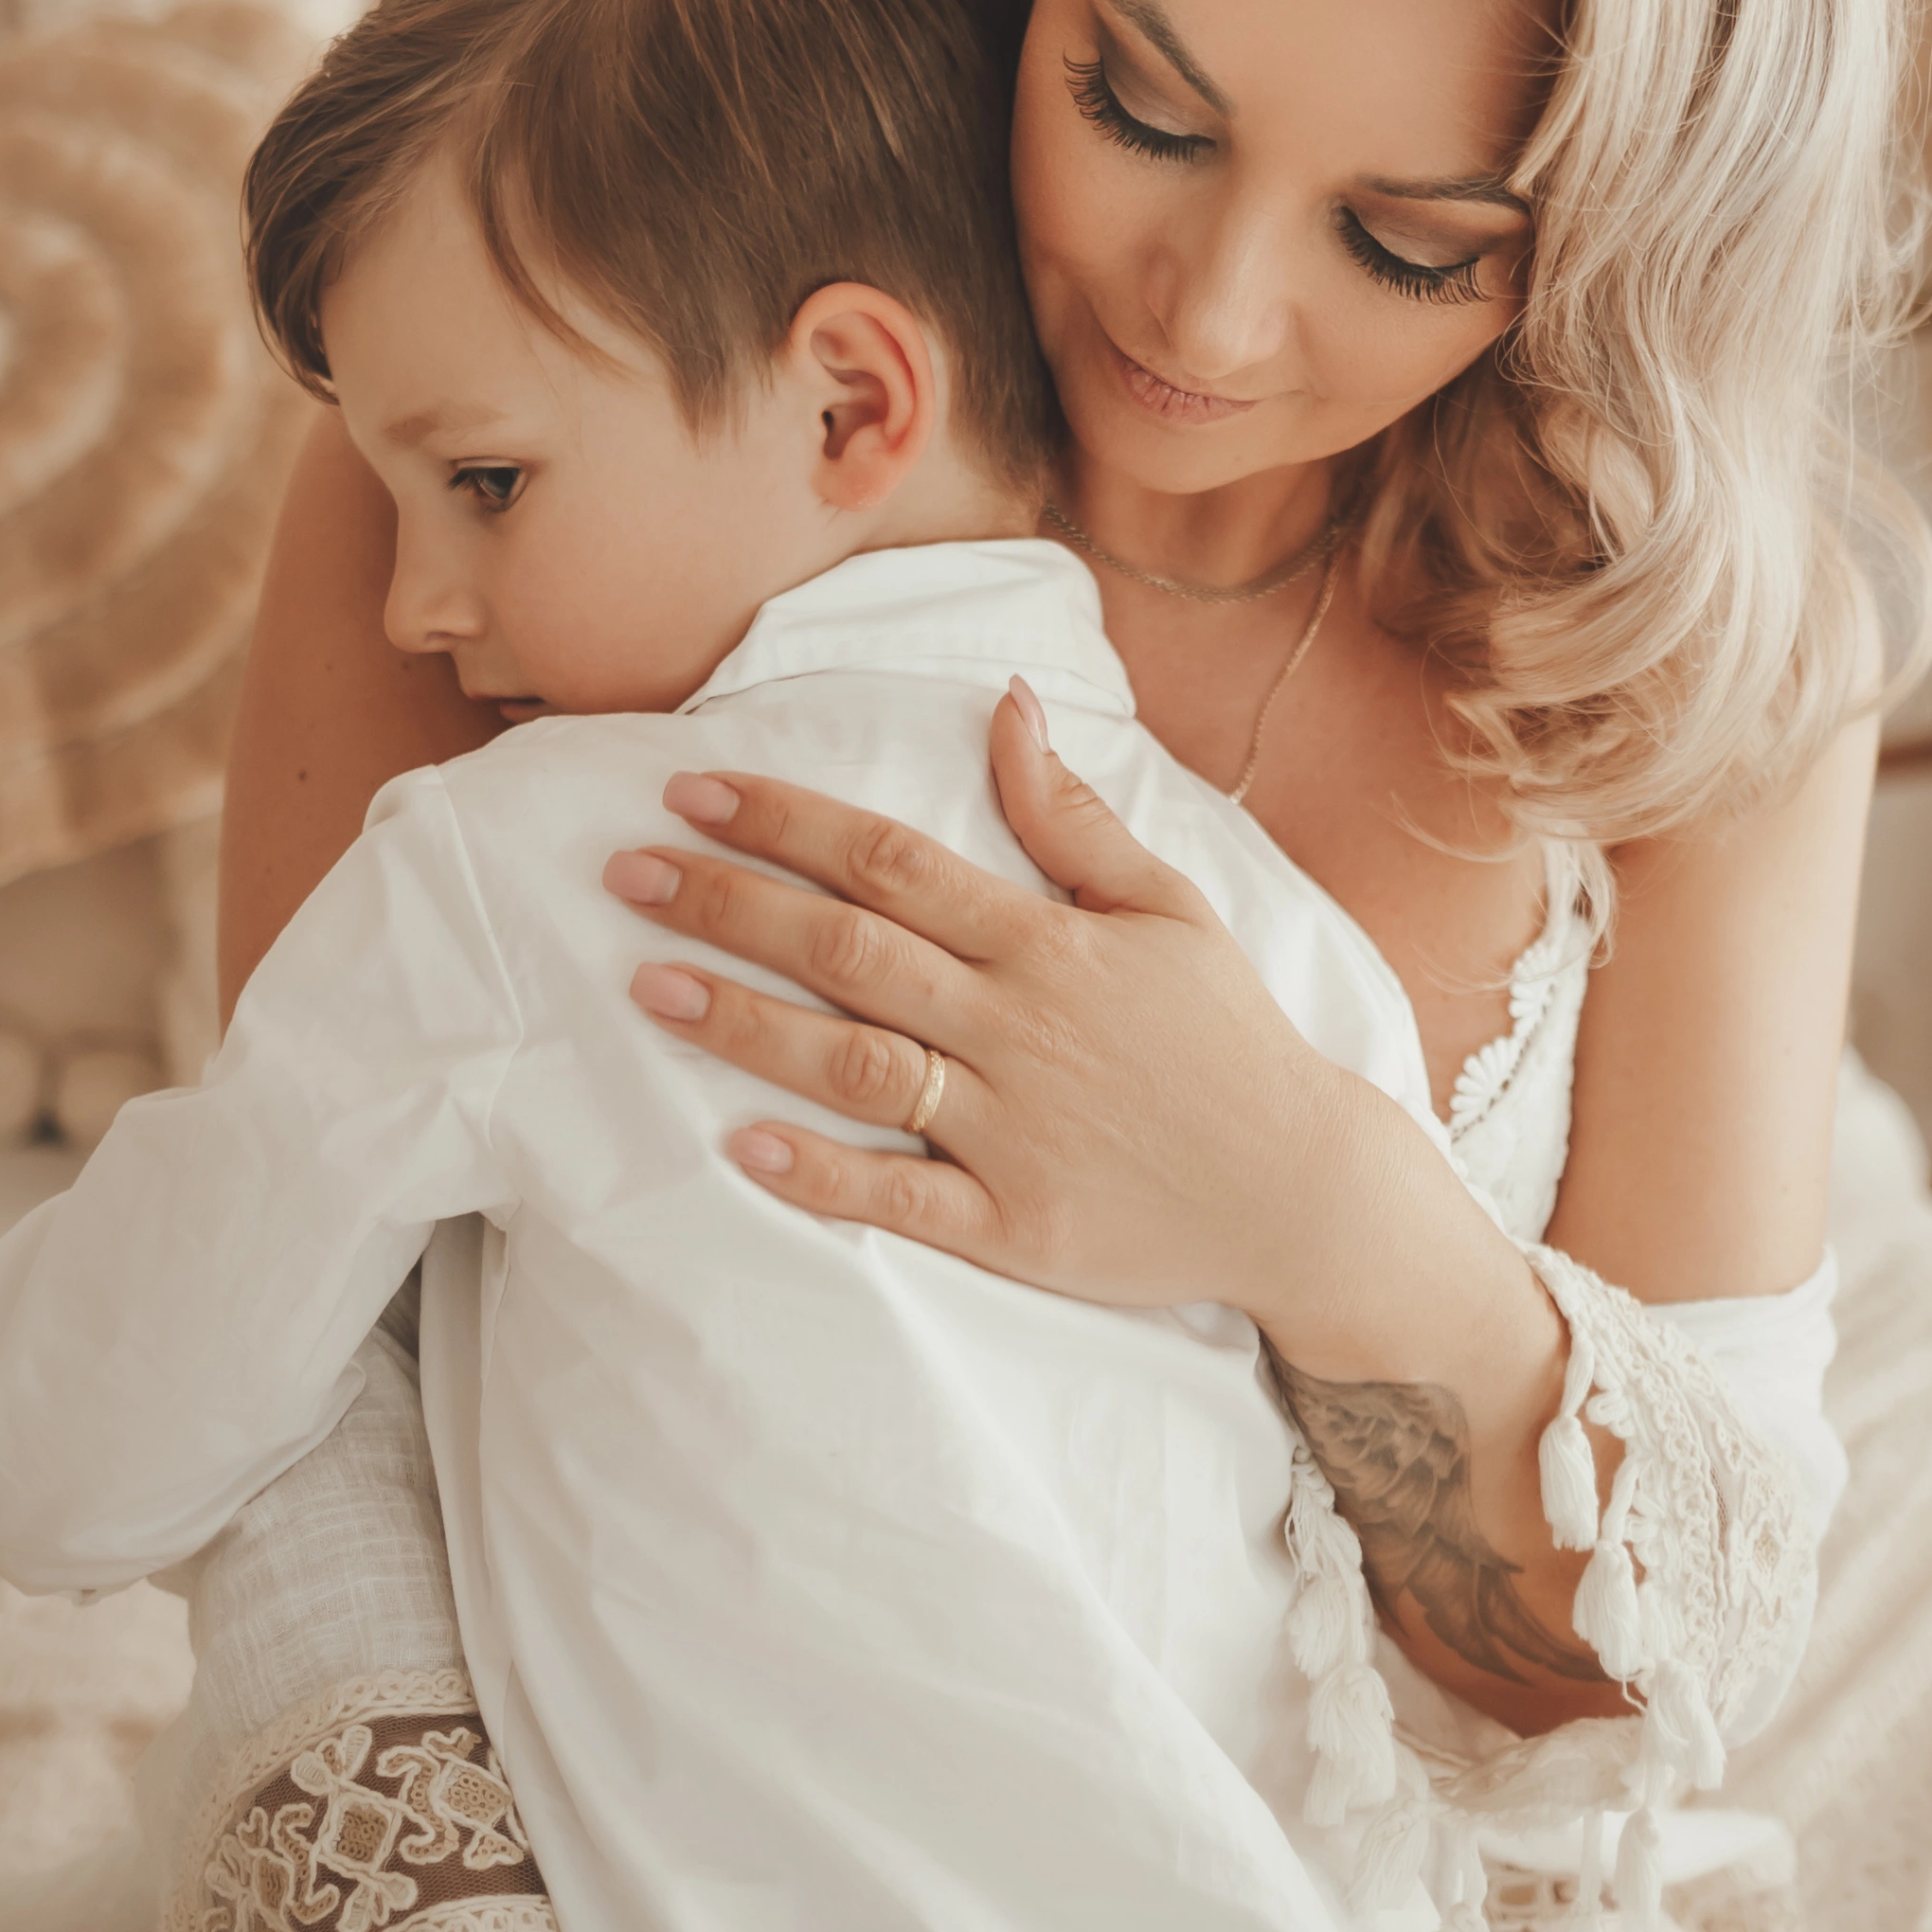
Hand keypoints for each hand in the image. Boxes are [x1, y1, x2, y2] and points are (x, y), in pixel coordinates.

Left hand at [601, 682, 1403, 1333]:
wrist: (1305, 1190)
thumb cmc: (1229, 1040)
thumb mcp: (1170, 907)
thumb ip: (1073, 816)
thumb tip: (1006, 705)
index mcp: (1048, 942)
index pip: (891, 862)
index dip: (786, 820)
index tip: (694, 790)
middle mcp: (1019, 1027)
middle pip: (851, 949)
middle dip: (731, 904)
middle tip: (626, 873)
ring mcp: (1014, 1131)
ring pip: (859, 1064)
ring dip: (747, 1023)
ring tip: (650, 985)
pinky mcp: (1017, 1226)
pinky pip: (904, 1198)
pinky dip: (822, 1174)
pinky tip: (740, 1146)